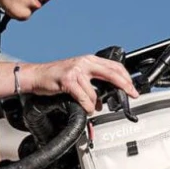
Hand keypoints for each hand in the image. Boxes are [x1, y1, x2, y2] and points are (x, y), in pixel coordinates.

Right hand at [22, 55, 137, 114]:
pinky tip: (86, 109)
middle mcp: (84, 63)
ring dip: (95, 105)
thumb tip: (105, 98)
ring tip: (91, 108)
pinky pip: (84, 98)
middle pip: (112, 73)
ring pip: (95, 93)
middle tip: (132, 94)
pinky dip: (87, 106)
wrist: (36, 75)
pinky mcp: (68, 80)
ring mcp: (76, 71)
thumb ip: (92, 82)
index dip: (126, 77)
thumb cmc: (56, 77)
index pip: (114, 66)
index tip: (133, 88)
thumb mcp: (78, 74)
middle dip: (124, 85)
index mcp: (89, 60)